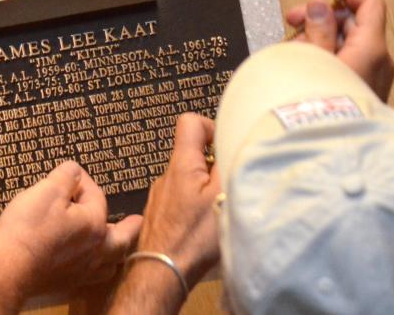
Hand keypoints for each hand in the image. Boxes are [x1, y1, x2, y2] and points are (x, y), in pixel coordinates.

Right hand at [0, 161, 140, 312]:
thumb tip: (75, 170)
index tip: (70, 174)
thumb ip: (65, 175)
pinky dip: (97, 270)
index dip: (82, 180)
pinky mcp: (67, 283)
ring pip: (109, 263)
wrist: (9, 267)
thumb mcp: (46, 190)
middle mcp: (95, 250)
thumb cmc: (29, 226)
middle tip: (138, 222)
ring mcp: (82, 270)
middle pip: (120, 238)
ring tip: (120, 250)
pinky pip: (92, 278)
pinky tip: (90, 268)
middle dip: (129, 228)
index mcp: (94, 224)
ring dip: (116, 253)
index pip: (95, 195)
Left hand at [108, 115, 219, 312]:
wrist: (162, 272)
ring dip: (204, 189)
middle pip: (192, 154)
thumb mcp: (222, 195)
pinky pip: (180, 200)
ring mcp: (160, 196)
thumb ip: (228, 164)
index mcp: (182, 163)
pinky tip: (204, 226)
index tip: (226, 147)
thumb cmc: (194, 236)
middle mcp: (166, 175)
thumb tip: (233, 143)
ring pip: (187, 179)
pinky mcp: (160, 215)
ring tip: (218, 209)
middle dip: (213, 165)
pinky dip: (194, 206)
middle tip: (229, 185)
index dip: (211, 127)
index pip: (190, 122)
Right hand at [285, 0, 393, 100]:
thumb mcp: (313, 56)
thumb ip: (317, 27)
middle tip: (292, 18)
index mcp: (372, 48)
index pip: (370, 4)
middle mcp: (378, 62)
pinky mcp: (361, 93)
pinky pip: (346, 64)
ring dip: (318, 39)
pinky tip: (300, 65)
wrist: (325, 149)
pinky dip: (325, 57)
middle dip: (321, 17)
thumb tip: (319, 6)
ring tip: (290, 50)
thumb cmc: (319, 104)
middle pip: (354, 24)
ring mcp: (372, 79)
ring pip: (347, 45)